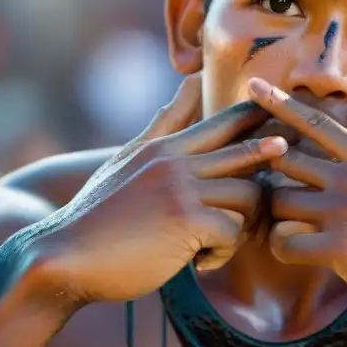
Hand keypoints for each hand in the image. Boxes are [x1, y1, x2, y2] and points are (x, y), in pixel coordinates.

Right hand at [46, 75, 286, 302]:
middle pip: (247, 152)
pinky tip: (199, 263)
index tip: (282, 126)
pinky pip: (231, 232)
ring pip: (247, 195)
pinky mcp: (186, 222)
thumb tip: (190, 83)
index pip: (224, 122)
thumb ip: (162, 126)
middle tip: (284, 176)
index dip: (259, 119)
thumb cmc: (98, 216)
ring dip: (241, 225)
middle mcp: (175, 161)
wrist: (62, 258)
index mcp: (164, 147)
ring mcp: (181, 189)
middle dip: (272, 165)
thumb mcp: (126, 161)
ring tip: (218, 243)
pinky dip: (221, 253)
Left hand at [248, 78, 346, 303]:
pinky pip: (286, 242)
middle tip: (271, 188)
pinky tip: (295, 251)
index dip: (278, 103)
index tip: (252, 87)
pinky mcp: (339, 248)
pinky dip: (282, 246)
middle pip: (282, 160)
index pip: (311, 121)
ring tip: (286, 225)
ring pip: (278, 202)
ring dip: (275, 214)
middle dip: (270, 172)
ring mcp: (341, 210)